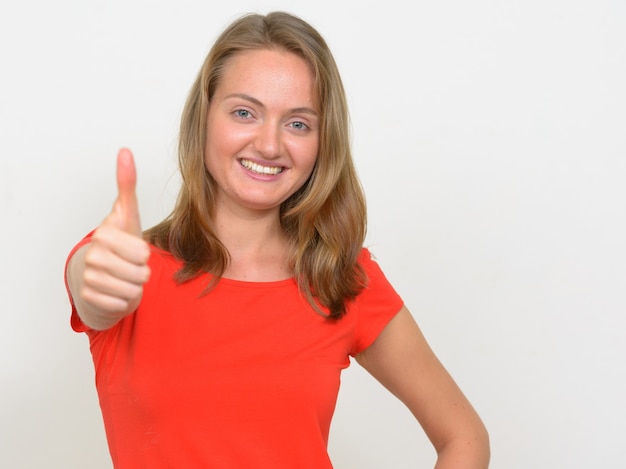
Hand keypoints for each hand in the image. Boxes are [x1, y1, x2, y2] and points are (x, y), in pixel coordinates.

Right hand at [78, 149, 150, 326]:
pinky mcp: (89, 297)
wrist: (102, 269)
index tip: (134, 248)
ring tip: (125, 275)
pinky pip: (121, 303)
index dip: (144, 253)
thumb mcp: (128, 213)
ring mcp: (88, 277)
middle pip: (139, 273)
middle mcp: (92, 254)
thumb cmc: (119, 240)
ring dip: (134, 286)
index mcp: (104, 233)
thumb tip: (125, 151)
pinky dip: (125, 299)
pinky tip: (117, 289)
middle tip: (131, 264)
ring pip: (132, 290)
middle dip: (141, 271)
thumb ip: (127, 184)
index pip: (141, 252)